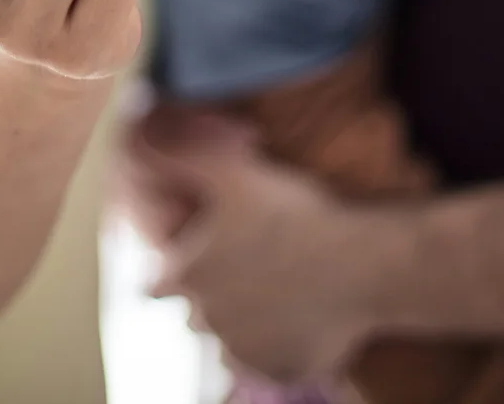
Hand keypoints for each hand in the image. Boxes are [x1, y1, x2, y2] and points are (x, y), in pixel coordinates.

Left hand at [130, 108, 380, 384]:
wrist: (365, 261)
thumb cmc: (296, 214)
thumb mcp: (232, 171)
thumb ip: (179, 155)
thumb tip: (138, 133)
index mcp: (189, 277)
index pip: (156, 284)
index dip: (174, 269)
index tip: (200, 257)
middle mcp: (209, 321)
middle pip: (196, 316)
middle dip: (213, 298)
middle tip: (250, 270)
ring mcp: (247, 351)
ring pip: (231, 343)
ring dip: (245, 326)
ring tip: (277, 296)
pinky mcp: (285, 370)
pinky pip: (272, 365)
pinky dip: (281, 348)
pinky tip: (303, 320)